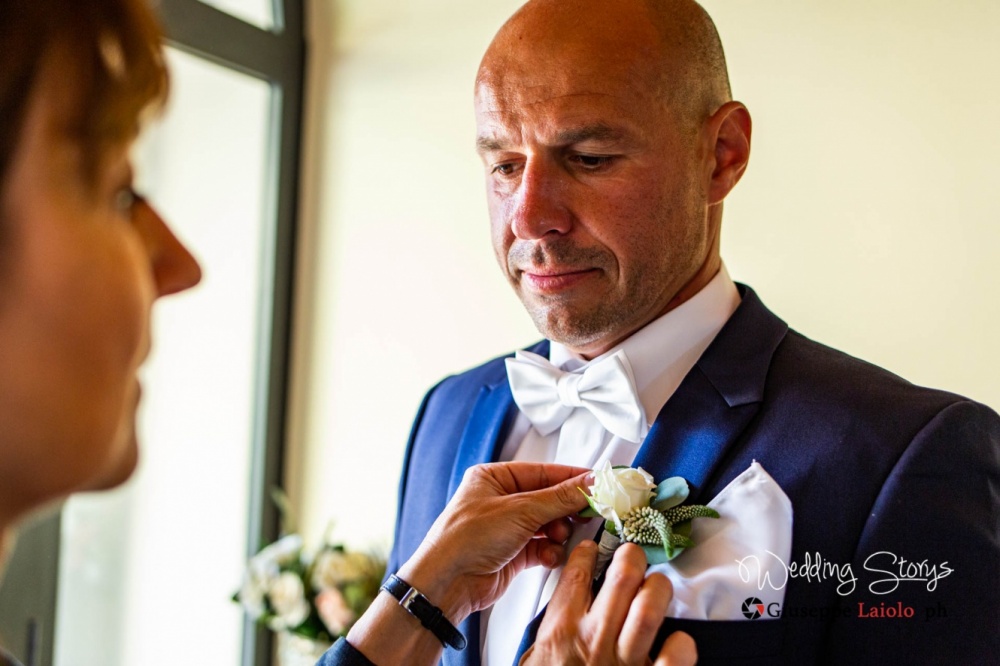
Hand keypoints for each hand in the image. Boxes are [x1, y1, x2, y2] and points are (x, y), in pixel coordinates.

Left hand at [398, 462, 590, 621]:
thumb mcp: (519, 511)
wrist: (447, 584)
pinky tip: (549, 555)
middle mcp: (501, 501)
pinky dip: (550, 551)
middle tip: (588, 513)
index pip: (543, 472)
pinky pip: (543, 546)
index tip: (598, 484)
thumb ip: (559, 498)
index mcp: (494, 478)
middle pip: (549, 499)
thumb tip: (589, 485)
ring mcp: (507, 528)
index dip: (572, 478)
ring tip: (559, 537)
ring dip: (558, 533)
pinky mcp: (513, 553)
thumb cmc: (466, 539)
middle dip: (566, 509)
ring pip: (548, 524)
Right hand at [523, 541, 696, 665]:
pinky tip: (678, 640)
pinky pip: (675, 656)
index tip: (594, 548)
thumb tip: (563, 606)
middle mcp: (594, 641)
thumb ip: (551, 632)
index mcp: (562, 632)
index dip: (589, 553)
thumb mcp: (536, 659)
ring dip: (657, 590)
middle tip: (634, 556)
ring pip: (650, 608)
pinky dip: (681, 644)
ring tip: (657, 587)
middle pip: (621, 579)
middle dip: (631, 557)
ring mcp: (624, 663)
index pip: (578, 575)